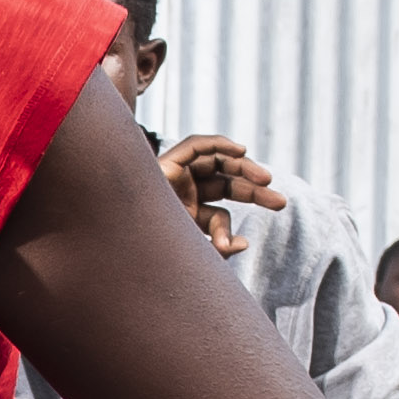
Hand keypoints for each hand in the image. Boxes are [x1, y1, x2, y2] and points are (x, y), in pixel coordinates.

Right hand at [155, 129, 286, 249]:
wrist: (118, 241)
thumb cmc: (151, 250)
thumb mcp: (192, 252)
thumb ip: (218, 249)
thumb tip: (245, 243)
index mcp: (189, 214)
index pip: (222, 213)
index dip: (236, 227)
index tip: (250, 240)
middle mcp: (184, 193)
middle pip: (228, 184)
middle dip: (255, 190)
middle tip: (280, 202)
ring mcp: (176, 176)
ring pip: (218, 163)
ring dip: (244, 167)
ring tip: (265, 180)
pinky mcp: (167, 162)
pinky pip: (198, 146)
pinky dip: (220, 145)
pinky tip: (241, 152)